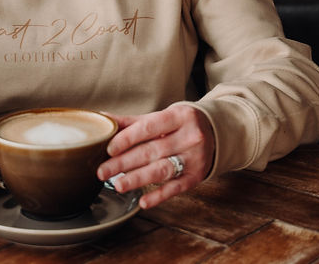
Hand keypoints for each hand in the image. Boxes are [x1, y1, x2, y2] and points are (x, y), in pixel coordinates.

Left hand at [96, 104, 214, 209]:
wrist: (216, 132)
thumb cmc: (181, 123)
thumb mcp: (162, 116)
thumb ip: (133, 121)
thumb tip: (103, 119)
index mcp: (179, 116)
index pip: (149, 127)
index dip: (128, 138)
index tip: (109, 149)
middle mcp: (189, 136)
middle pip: (151, 151)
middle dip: (124, 162)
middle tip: (102, 171)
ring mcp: (194, 158)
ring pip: (162, 170)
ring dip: (138, 179)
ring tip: (118, 185)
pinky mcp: (197, 176)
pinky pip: (176, 187)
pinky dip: (159, 195)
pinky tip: (143, 201)